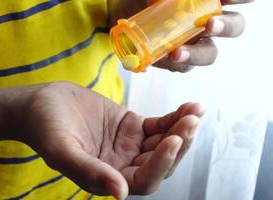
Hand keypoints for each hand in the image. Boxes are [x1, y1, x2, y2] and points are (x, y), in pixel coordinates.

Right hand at [13, 82, 204, 198]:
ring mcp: (129, 146)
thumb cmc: (44, 127)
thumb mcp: (61, 149)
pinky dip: (174, 118)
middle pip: (160, 163)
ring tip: (194, 111)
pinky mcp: (132, 127)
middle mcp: (121, 165)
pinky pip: (159, 126)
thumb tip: (120, 194)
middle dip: (179, 143)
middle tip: (191, 121)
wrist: (41, 104)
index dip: (161, 164)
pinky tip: (188, 108)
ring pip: (164, 143)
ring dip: (181, 129)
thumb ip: (87, 171)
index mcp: (106, 178)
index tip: (173, 140)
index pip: (142, 180)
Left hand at [108, 0, 252, 71]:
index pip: (237, 0)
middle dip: (226, 26)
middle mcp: (208, 23)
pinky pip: (182, 65)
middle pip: (234, 27)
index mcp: (208, 2)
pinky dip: (173, 63)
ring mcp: (195, 43)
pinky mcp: (177, 60)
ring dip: (195, 54)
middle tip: (210, 25)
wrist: (124, 13)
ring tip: (176, 53)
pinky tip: (161, 58)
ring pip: (208, 54)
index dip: (241, 0)